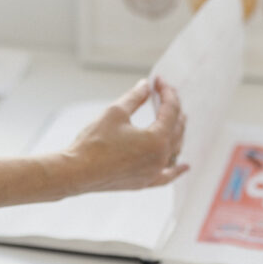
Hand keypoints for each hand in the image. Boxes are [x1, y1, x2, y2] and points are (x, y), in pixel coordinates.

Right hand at [60, 77, 187, 194]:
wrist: (77, 172)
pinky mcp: (144, 182)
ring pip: (175, 149)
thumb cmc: (94, 143)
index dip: (166, 92)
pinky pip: (167, 175)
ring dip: (177, 131)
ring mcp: (154, 172)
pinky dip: (177, 169)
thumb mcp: (116, 112)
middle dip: (173, 108)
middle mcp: (161, 158)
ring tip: (178, 118)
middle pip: (177, 128)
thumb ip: (135, 97)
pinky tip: (185, 166)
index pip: (170, 110)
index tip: (158, 81)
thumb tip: (146, 85)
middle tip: (165, 93)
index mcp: (157, 139)